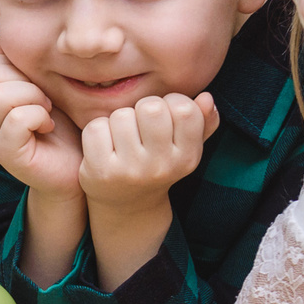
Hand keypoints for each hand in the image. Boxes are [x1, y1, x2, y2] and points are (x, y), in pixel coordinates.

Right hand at [0, 43, 83, 199]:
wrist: (77, 166)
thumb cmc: (63, 125)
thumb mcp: (43, 86)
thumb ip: (21, 67)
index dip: (13, 63)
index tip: (36, 83)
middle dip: (23, 78)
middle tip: (44, 98)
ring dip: (32, 96)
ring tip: (46, 111)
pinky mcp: (6, 153)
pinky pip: (17, 118)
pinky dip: (38, 117)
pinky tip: (47, 126)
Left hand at [78, 92, 217, 211]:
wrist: (126, 206)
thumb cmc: (158, 164)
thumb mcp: (185, 148)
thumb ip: (203, 122)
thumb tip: (207, 98)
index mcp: (187, 158)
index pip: (185, 110)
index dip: (172, 102)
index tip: (166, 114)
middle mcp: (161, 167)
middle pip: (151, 108)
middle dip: (142, 108)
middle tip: (140, 125)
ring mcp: (130, 171)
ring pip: (122, 115)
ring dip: (119, 120)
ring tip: (122, 138)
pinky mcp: (102, 172)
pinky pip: (96, 128)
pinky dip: (97, 130)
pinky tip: (104, 146)